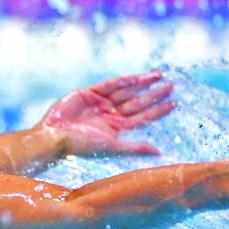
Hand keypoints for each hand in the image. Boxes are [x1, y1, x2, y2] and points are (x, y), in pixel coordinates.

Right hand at [40, 71, 173, 156]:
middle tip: (170, 84)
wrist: (55, 136)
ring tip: (158, 75)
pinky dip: (122, 80)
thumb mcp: (112, 147)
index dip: (158, 110)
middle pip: (137, 102)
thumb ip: (135, 147)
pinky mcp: (88, 92)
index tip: (173, 102)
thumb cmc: (82, 146)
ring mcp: (100, 103)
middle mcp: (110, 115)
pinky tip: (137, 77)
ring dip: (141, 83)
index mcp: (116, 128)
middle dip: (153, 93)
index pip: (142, 117)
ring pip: (126, 91)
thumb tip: (158, 152)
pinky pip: (109, 84)